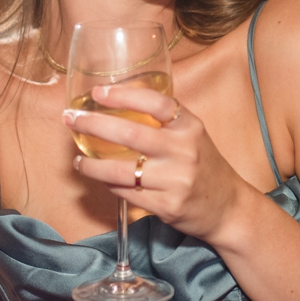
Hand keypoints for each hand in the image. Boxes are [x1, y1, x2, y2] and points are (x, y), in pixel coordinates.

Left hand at [65, 86, 258, 243]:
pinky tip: (99, 178)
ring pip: (121, 171)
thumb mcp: (193, 136)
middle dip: (94, 124)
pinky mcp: (166, 206)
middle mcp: (184, 151)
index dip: (124, 95)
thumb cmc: (204, 166)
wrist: (228, 208)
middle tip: (71, 119)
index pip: (156, 102)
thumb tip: (120, 101)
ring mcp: (175, 181)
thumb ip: (165, 120)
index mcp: (190, 127)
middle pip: (131, 134)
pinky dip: (108, 185)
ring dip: (92, 165)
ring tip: (77, 160)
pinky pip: (127, 193)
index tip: (98, 93)